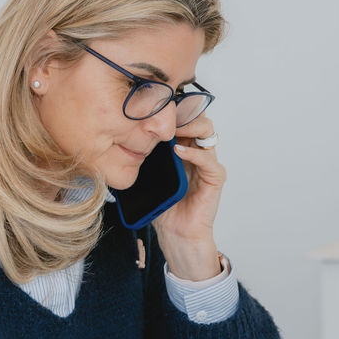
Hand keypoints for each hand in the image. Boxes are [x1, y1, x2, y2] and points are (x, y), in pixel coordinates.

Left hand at [153, 117, 224, 280]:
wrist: (176, 233)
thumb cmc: (163, 206)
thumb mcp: (149, 174)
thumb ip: (145, 155)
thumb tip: (124, 135)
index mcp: (183, 148)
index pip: (184, 118)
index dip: (173, 109)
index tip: (155, 106)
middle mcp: (198, 151)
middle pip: (199, 118)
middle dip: (183, 111)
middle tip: (166, 113)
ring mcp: (208, 163)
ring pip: (207, 132)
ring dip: (190, 125)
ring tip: (172, 127)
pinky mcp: (215, 177)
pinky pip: (208, 159)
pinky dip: (194, 153)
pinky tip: (179, 151)